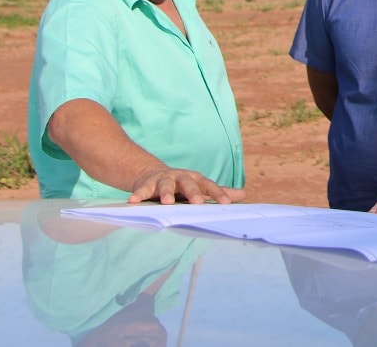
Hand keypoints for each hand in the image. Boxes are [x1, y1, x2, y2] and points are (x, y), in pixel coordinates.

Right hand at [126, 167, 245, 204]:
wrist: (154, 173)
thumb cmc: (182, 185)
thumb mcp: (200, 186)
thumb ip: (219, 192)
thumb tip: (243, 195)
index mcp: (195, 179)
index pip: (209, 186)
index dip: (218, 194)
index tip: (227, 203)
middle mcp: (180, 177)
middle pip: (188, 184)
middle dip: (192, 193)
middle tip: (197, 202)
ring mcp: (163, 180)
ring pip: (165, 185)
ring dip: (166, 193)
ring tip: (165, 202)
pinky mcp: (147, 184)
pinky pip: (142, 189)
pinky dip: (138, 194)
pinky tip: (132, 201)